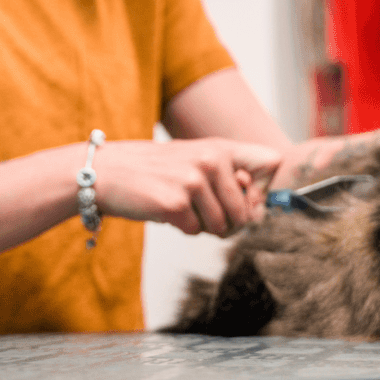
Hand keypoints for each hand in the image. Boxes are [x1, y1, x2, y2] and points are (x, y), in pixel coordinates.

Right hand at [89, 139, 280, 236]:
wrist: (107, 173)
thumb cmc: (155, 171)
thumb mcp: (196, 159)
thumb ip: (230, 177)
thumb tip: (259, 210)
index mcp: (221, 147)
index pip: (271, 162)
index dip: (262, 189)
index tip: (246, 198)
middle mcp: (211, 160)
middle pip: (246, 212)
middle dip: (226, 222)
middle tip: (201, 211)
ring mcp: (194, 181)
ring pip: (222, 226)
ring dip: (202, 225)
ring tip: (181, 206)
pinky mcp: (176, 203)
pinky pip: (195, 231)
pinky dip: (182, 227)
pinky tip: (165, 209)